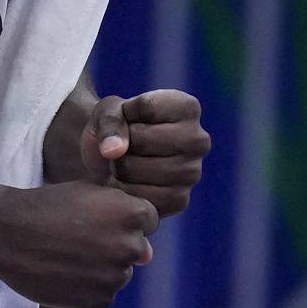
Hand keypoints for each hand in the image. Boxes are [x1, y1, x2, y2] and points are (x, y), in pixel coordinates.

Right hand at [0, 180, 158, 307]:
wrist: (7, 232)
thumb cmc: (46, 206)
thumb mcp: (87, 193)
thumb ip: (122, 215)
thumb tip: (149, 255)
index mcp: (131, 213)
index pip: (148, 221)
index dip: (124, 220)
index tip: (98, 220)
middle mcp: (129, 246)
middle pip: (136, 249)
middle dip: (115, 245)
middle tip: (80, 238)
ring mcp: (114, 276)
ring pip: (119, 274)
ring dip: (101, 269)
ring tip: (68, 255)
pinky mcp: (98, 301)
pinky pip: (103, 296)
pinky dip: (87, 289)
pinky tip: (64, 273)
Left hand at [81, 89, 208, 216]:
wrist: (115, 159)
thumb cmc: (117, 127)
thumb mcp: (108, 111)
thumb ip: (109, 121)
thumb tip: (114, 151)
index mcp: (188, 108)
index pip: (146, 107)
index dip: (124, 113)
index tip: (128, 119)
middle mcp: (198, 140)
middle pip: (141, 140)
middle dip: (121, 143)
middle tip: (125, 146)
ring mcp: (192, 173)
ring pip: (134, 170)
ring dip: (119, 167)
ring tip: (127, 162)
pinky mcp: (179, 200)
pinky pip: (137, 197)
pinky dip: (123, 190)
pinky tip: (131, 182)